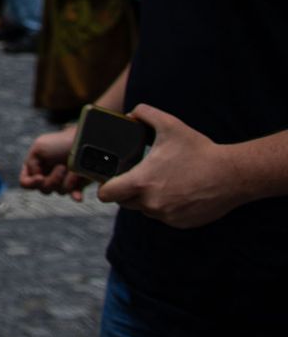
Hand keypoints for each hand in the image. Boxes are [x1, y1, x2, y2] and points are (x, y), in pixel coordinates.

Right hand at [20, 127, 85, 200]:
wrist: (83, 141)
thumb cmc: (60, 142)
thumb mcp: (38, 148)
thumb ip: (31, 164)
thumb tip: (38, 178)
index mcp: (35, 167)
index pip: (25, 182)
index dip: (31, 183)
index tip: (40, 177)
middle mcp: (47, 176)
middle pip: (43, 189)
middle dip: (53, 180)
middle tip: (62, 167)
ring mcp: (62, 181)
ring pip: (59, 192)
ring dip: (67, 181)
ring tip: (74, 169)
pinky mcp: (77, 184)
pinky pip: (74, 195)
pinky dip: (75, 196)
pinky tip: (78, 197)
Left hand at [99, 105, 246, 228]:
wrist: (232, 175)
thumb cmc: (199, 150)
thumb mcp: (170, 124)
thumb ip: (144, 113)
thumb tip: (130, 115)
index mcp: (141, 182)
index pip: (107, 194)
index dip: (104, 188)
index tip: (109, 181)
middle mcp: (151, 203)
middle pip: (124, 202)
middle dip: (126, 191)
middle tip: (136, 177)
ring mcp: (166, 216)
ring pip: (145, 209)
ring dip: (146, 199)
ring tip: (159, 182)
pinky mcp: (181, 223)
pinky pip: (164, 216)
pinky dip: (166, 207)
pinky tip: (176, 192)